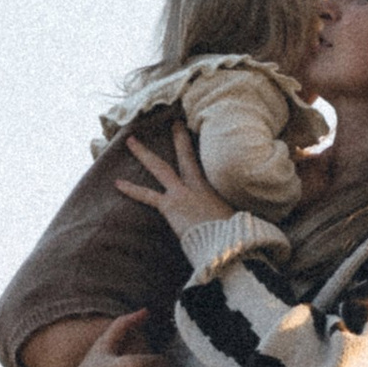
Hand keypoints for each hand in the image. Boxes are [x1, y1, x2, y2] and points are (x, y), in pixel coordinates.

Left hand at [113, 116, 233, 243]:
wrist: (228, 243)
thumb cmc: (236, 238)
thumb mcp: (240, 223)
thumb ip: (236, 218)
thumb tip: (250, 224)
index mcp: (214, 191)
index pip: (206, 167)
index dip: (201, 153)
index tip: (198, 136)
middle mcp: (197, 187)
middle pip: (186, 156)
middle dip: (180, 138)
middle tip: (175, 123)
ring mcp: (182, 193)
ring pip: (160, 167)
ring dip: (144, 153)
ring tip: (130, 140)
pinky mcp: (171, 206)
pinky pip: (147, 196)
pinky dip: (132, 189)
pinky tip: (117, 183)